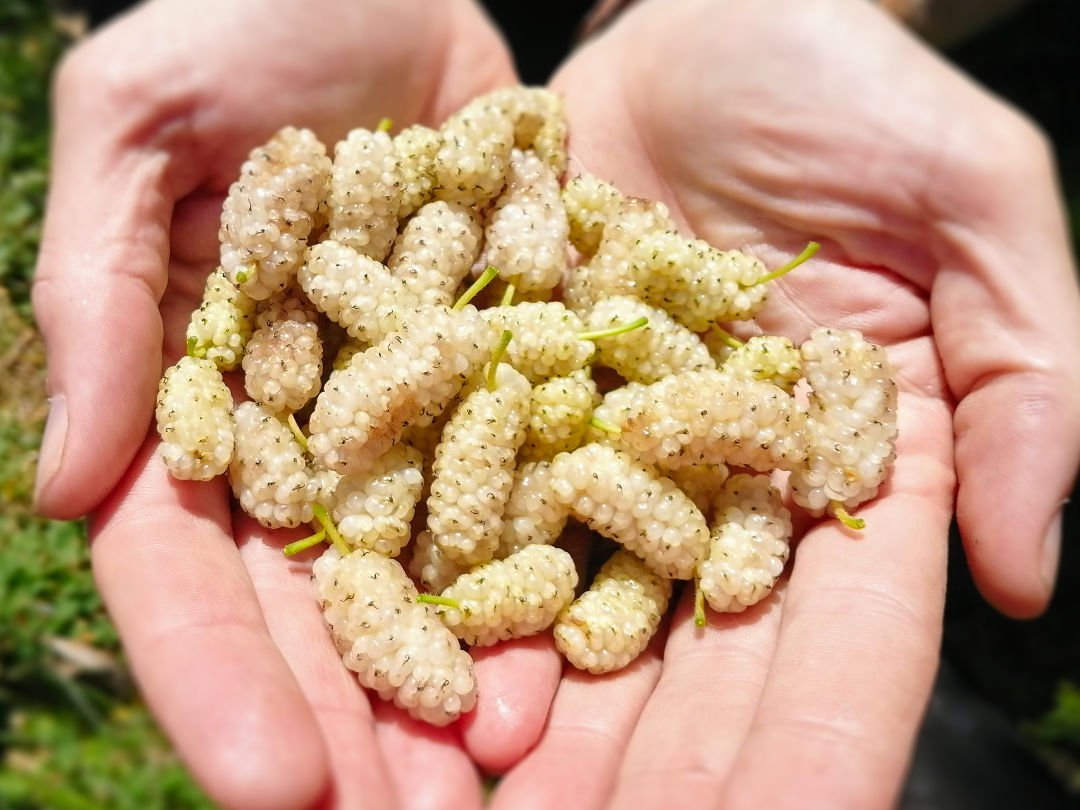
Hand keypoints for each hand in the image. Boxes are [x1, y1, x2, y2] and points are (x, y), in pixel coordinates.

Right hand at [32, 1, 529, 806]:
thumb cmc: (251, 18)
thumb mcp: (140, 118)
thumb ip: (97, 290)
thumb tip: (64, 483)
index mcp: (200, 394)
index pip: (189, 566)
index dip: (218, 677)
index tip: (271, 787)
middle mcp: (313, 427)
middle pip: (321, 602)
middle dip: (357, 718)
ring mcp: (423, 410)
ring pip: (436, 568)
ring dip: (466, 674)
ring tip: (510, 772)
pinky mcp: (519, 371)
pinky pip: (540, 478)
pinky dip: (561, 563)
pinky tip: (598, 649)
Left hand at [487, 1, 1079, 807]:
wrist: (708, 14)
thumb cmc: (857, 91)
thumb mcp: (977, 209)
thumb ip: (1024, 385)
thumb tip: (1031, 579)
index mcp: (841, 464)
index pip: (835, 635)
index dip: (805, 737)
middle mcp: (712, 478)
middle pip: (682, 647)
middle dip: (634, 752)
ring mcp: (602, 440)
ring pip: (562, 594)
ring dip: (519, 691)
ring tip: (466, 767)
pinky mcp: (508, 385)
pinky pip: (469, 491)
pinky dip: (437, 567)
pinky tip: (397, 642)